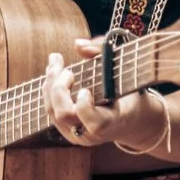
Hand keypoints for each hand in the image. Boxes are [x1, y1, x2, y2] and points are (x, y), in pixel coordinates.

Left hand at [44, 40, 168, 149]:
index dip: (84, 106)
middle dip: (59, 87)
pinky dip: (49, 88)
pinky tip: (54, 71)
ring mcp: (76, 135)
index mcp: (112, 122)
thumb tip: (78, 44)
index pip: (95, 123)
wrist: (130, 121)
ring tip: (56, 61)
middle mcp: (92, 134)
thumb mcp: (125, 72)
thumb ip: (104, 53)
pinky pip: (50, 110)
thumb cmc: (129, 93)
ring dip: (50, 83)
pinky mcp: (65, 130)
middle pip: (64, 114)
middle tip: (68, 70)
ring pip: (52, 111)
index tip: (85, 89)